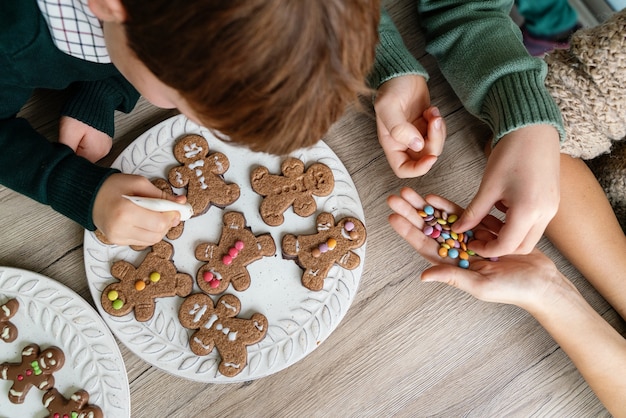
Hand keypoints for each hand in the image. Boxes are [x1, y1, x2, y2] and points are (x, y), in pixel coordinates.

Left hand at [59, 116, 112, 161]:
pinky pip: (91, 148)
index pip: (77, 165)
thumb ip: (65, 150)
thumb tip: (61, 162)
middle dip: (72, 153)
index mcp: (95, 152)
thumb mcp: (68, 131)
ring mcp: (104, 147)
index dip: (66, 158)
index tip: (62, 148)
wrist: (96, 98)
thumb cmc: (83, 111)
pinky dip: (84, 144)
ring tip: (75, 135)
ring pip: (85, 155)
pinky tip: (81, 134)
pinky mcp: (103, 142)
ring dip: (77, 148)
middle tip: (69, 138)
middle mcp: (103, 152)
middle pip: (82, 161)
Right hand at [92, 173, 185, 245]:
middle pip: (157, 234)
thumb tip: (182, 202)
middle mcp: (120, 228)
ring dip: (160, 229)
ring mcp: (118, 237)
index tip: (176, 209)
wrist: (89, 196)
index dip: (172, 216)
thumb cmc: (113, 187)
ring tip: (155, 215)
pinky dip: (149, 233)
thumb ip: (161, 194)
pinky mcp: (117, 242)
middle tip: (167, 212)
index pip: (158, 223)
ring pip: (151, 240)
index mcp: (125, 211)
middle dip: (167, 223)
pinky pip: (142, 242)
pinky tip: (145, 221)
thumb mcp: (139, 183)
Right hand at [374, 75, 445, 177]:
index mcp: (391, 143)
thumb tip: (417, 145)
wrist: (402, 72)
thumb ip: (399, 129)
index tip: (431, 157)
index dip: (418, 169)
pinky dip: (439, 123)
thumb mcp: (388, 107)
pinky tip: (431, 109)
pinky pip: (438, 134)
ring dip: (438, 131)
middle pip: (423, 157)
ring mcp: (416, 134)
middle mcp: (403, 142)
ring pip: (433, 146)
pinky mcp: (426, 125)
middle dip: (434, 142)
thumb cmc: (390, 89)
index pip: (403, 169)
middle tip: (434, 121)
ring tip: (432, 112)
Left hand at [387, 188, 565, 309]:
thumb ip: (454, 278)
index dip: (408, 231)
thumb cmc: (513, 290)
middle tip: (394, 197)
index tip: (392, 217)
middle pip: (430, 229)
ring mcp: (471, 239)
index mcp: (454, 265)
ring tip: (409, 192)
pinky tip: (433, 197)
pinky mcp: (486, 230)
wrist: (543, 282)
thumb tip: (424, 276)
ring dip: (426, 206)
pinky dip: (448, 206)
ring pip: (443, 219)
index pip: (425, 245)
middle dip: (412, 213)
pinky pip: (463, 215)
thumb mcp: (482, 285)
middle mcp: (459, 252)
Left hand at [452, 125, 560, 256]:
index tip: (471, 244)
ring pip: (529, 236)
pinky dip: (517, 224)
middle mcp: (546, 214)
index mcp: (529, 212)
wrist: (535, 129)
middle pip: (521, 246)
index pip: (507, 246)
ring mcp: (552, 208)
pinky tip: (501, 208)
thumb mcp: (488, 186)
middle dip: (499, 246)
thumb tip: (458, 230)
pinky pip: (535, 223)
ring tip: (486, 221)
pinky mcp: (553, 201)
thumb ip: (474, 212)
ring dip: (508, 235)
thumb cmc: (510, 154)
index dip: (486, 249)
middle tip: (478, 237)